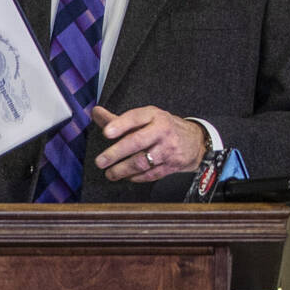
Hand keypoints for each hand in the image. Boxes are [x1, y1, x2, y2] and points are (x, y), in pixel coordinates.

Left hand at [91, 106, 207, 183]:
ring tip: (110, 173)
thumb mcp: (145, 117)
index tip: (106, 133)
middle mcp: (162, 131)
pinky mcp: (172, 165)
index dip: (120, 125)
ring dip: (123, 170)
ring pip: (143, 161)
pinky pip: (151, 174)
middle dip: (116, 153)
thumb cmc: (162, 127)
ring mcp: (168, 149)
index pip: (135, 118)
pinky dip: (137, 177)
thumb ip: (118, 119)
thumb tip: (95, 112)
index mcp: (154, 115)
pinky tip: (127, 177)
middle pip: (137, 142)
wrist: (195, 140)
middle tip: (100, 161)